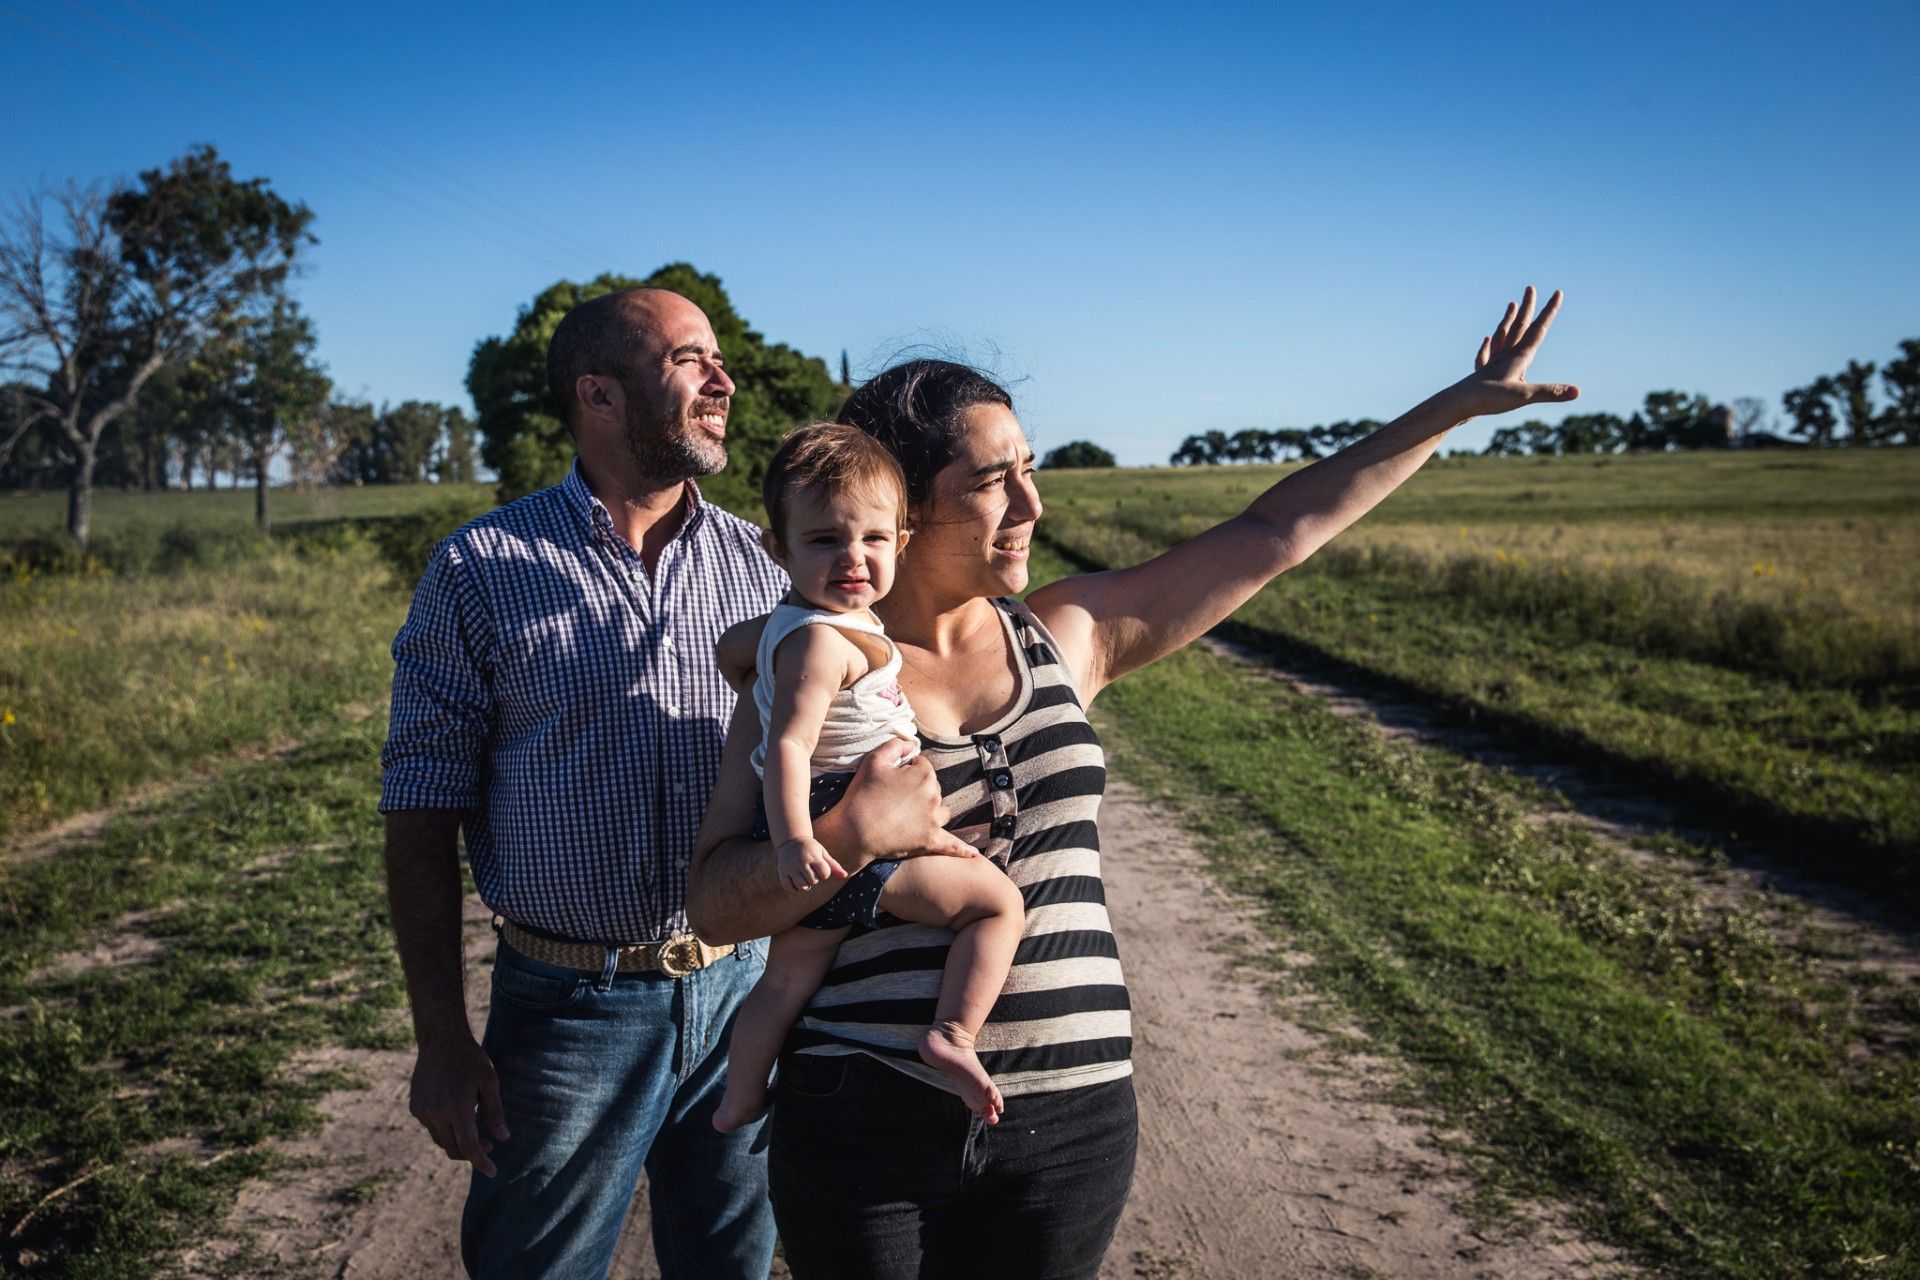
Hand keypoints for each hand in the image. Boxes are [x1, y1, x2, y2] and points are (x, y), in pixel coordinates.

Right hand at [409, 1034, 508, 1177]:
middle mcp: (436, 1114)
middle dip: (472, 1153)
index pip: (469, 1147)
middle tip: (488, 1143)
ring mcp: (423, 1112)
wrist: (440, 1040)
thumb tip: (503, 1138)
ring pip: (441, 1140)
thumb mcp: (490, 1082)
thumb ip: (495, 1112)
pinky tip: (455, 1112)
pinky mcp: (415, 1107)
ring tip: (473, 1124)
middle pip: (454, 1149)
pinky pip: (432, 1128)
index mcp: (458, 1108)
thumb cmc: (470, 1059)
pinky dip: (445, 1129)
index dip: (481, 1162)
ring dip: (458, 1141)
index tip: (493, 1173)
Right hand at [778, 836, 846, 890]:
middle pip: (814, 881)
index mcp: (812, 856)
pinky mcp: (782, 872)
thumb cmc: (811, 848)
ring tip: (805, 877)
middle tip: (812, 871)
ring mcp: (790, 867)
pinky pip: (789, 888)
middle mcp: (800, 861)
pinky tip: (796, 882)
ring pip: (802, 886)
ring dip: (806, 885)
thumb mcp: (823, 853)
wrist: (791, 840)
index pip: (825, 874)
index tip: (821, 867)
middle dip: (816, 878)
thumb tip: (845, 875)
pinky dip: (794, 889)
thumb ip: (833, 865)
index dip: (825, 873)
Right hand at [816, 736, 979, 869]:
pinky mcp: (931, 841)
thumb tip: (912, 745)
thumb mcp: (874, 759)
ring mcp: (934, 820)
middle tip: (893, 799)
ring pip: (941, 811)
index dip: (906, 770)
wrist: (854, 831)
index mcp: (923, 774)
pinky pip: (952, 845)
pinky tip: (973, 854)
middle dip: (917, 790)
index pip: (922, 765)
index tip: (891, 780)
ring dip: (931, 811)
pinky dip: (962, 850)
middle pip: (933, 788)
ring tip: (909, 817)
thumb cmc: (862, 794)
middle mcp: (934, 795)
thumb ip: (896, 744)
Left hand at [1447, 286, 1578, 419]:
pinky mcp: (1481, 374)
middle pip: (1519, 326)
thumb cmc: (1489, 399)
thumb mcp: (1523, 396)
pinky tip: (1487, 340)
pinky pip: (1486, 354)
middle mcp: (1506, 355)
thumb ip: (1550, 392)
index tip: (1557, 292)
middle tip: (1529, 287)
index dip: (1550, 311)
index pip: (1538, 329)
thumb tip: (1577, 392)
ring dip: (1509, 319)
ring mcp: (1492, 363)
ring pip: (1502, 335)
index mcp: (1519, 357)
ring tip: (1511, 305)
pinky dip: (1489, 344)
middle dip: (1527, 307)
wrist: (1458, 404)